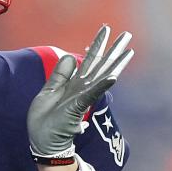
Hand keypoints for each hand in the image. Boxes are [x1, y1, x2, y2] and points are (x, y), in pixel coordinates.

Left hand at [28, 24, 133, 159]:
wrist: (42, 141)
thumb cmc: (45, 120)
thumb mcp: (48, 91)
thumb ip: (60, 75)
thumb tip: (71, 56)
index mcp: (74, 83)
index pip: (89, 60)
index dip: (97, 44)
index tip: (106, 29)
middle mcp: (82, 88)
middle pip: (101, 65)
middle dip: (113, 49)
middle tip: (127, 34)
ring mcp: (82, 97)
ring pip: (102, 76)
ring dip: (115, 63)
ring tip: (129, 49)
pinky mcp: (78, 107)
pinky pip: (92, 94)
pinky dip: (102, 85)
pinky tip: (113, 76)